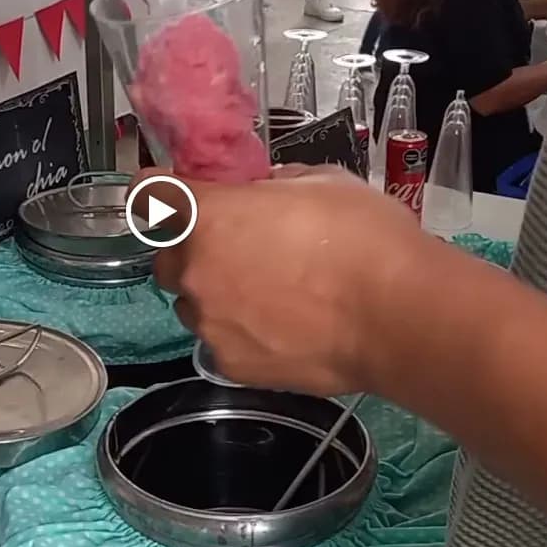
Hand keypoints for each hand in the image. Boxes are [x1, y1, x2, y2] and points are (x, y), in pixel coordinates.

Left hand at [133, 165, 425, 394]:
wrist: (397, 316)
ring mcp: (210, 323)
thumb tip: (265, 190)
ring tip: (268, 296)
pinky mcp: (231, 365)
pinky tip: (281, 329)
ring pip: (193, 304)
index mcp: (209, 215)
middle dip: (192, 249)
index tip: (172, 192)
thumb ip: (276, 184)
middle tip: (238, 248)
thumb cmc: (364, 237)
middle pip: (167, 256)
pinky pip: (220, 342)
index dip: (158, 189)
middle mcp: (196, 271)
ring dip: (215, 295)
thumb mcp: (322, 181)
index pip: (149, 193)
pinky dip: (240, 333)